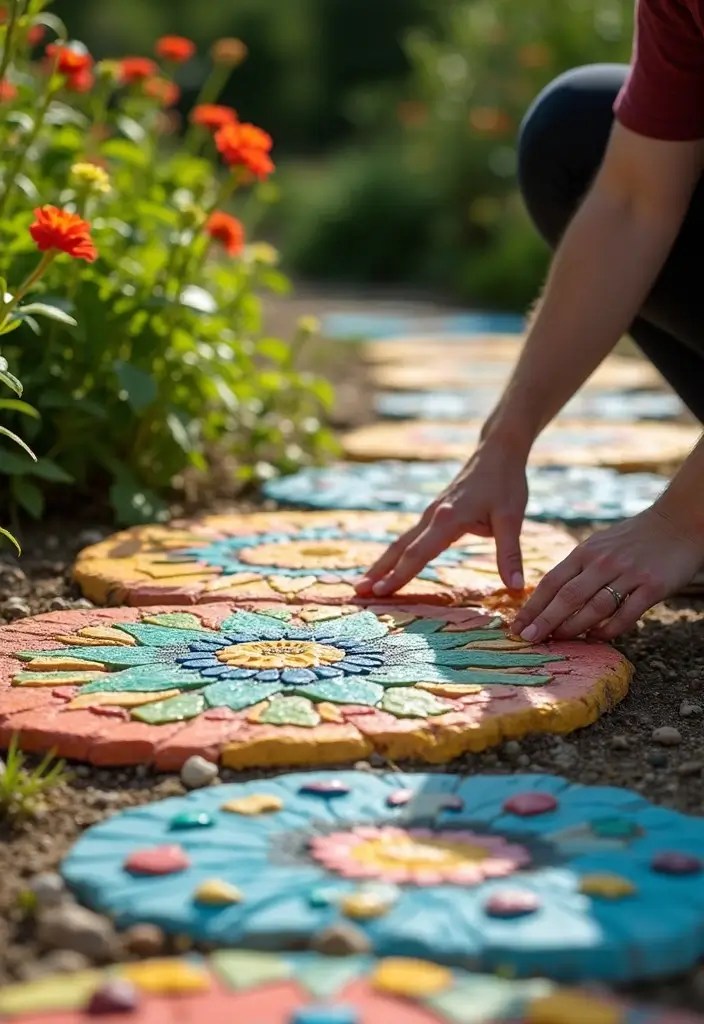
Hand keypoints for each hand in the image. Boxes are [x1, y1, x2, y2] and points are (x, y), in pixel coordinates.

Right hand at [355, 439, 528, 597]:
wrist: (497, 452)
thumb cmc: (505, 483)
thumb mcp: (512, 518)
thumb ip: (510, 554)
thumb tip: (516, 587)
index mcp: (447, 518)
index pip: (418, 552)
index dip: (400, 574)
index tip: (381, 592)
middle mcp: (431, 516)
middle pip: (399, 548)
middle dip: (378, 571)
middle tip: (358, 592)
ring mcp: (430, 513)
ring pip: (400, 542)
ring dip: (382, 564)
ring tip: (365, 584)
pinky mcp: (433, 513)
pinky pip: (409, 537)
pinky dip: (395, 554)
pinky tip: (390, 565)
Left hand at [513, 505, 703, 642]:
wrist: (678, 523)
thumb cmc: (634, 537)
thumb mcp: (599, 544)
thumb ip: (578, 567)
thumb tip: (552, 595)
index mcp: (586, 552)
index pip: (552, 582)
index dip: (533, 605)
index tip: (517, 625)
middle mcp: (603, 562)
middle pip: (567, 596)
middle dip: (545, 620)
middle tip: (527, 639)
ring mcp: (628, 574)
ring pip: (594, 607)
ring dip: (573, 628)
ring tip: (557, 641)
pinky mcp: (651, 586)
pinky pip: (626, 614)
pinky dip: (609, 629)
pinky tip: (596, 638)